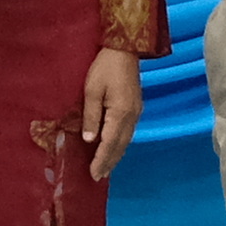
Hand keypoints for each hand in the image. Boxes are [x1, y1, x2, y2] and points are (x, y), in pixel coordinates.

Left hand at [80, 46, 144, 179]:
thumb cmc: (104, 67)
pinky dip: (120, 144)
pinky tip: (113, 147)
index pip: (109, 143)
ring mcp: (136, 112)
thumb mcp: (92, 90)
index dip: (101, 160)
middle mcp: (132, 116)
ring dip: (115, 155)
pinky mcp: (136, 107)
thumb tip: (90, 140)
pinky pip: (127, 132)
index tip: (94, 174)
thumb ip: (91, 116)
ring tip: (105, 167)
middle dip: (109, 162)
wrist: (125, 48)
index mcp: (120, 113)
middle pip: (120, 146)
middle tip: (98, 177)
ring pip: (126, 140)